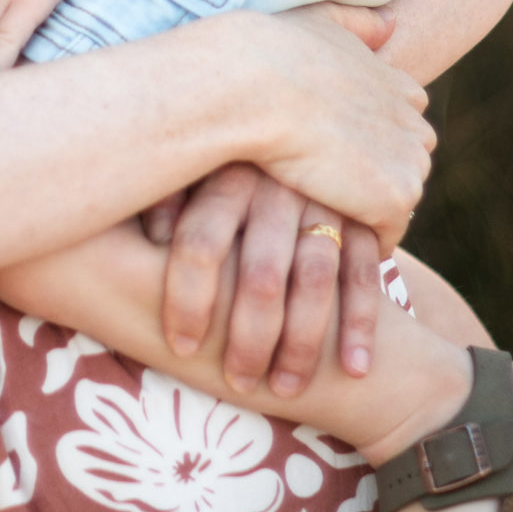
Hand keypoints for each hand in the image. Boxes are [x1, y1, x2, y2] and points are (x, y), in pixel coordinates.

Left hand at [145, 170, 383, 392]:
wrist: (298, 120)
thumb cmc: (222, 161)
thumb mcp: (191, 164)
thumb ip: (167, 195)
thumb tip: (147, 237)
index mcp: (227, 171)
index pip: (200, 241)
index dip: (188, 300)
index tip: (181, 348)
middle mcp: (278, 183)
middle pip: (260, 272)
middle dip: (248, 338)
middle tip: (237, 383)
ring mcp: (326, 198)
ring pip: (315, 279)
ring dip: (303, 343)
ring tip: (285, 391)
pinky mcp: (365, 213)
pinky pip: (363, 273)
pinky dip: (361, 323)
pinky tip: (354, 369)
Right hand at [227, 5, 433, 245]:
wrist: (253, 86)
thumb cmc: (270, 52)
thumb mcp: (318, 21)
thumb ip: (357, 23)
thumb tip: (392, 25)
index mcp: (398, 86)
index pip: (401, 125)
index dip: (366, 143)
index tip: (330, 154)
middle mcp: (414, 123)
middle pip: (401, 166)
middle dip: (370, 179)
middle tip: (321, 192)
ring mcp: (409, 162)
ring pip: (392, 201)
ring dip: (361, 211)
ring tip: (316, 217)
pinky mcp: (395, 198)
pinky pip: (383, 236)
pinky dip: (354, 243)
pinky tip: (317, 237)